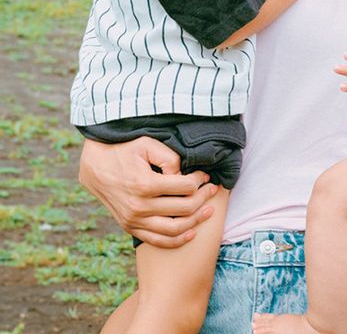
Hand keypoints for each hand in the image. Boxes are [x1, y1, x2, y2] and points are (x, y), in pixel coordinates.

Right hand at [78, 137, 218, 247]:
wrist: (94, 165)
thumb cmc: (124, 150)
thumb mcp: (147, 144)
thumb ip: (169, 157)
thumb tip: (184, 175)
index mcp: (145, 184)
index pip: (185, 187)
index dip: (200, 180)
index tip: (205, 175)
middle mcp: (139, 206)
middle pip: (183, 209)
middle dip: (203, 199)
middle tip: (213, 190)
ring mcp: (133, 220)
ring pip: (173, 230)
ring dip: (195, 222)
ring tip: (209, 212)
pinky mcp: (129, 227)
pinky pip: (156, 240)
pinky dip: (176, 240)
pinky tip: (191, 233)